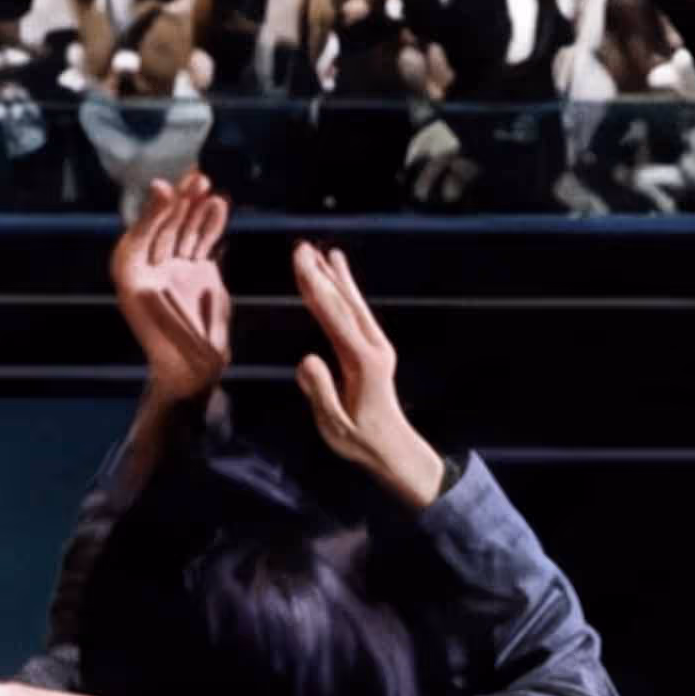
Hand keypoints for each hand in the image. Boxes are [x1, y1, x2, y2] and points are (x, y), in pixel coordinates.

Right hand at [286, 241, 444, 503]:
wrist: (393, 448)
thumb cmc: (360, 441)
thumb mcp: (334, 426)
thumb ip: (320, 392)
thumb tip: (307, 359)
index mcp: (362, 363)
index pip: (334, 318)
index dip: (316, 288)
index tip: (301, 263)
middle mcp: (374, 348)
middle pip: (343, 304)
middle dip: (321, 274)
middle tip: (301, 247)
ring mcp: (378, 346)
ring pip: (353, 303)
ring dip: (335, 276)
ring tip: (318, 251)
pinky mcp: (376, 347)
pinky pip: (357, 312)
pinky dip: (346, 290)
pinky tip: (338, 272)